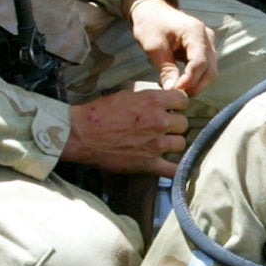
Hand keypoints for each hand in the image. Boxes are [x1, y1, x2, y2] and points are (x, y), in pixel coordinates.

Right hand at [65, 88, 190, 175]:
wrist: (82, 134)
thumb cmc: (99, 113)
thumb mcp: (126, 95)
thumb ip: (148, 99)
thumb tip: (161, 102)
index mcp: (153, 102)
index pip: (183, 100)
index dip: (178, 104)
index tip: (172, 108)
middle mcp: (159, 122)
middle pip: (183, 124)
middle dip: (174, 125)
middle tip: (163, 127)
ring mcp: (156, 144)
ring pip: (181, 144)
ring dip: (173, 143)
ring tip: (162, 143)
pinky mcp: (149, 164)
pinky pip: (174, 170)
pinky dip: (177, 170)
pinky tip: (173, 166)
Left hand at [124, 0, 217, 94]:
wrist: (151, 11)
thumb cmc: (151, 24)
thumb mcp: (154, 46)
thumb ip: (165, 68)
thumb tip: (172, 91)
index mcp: (195, 32)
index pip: (200, 62)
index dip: (190, 80)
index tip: (176, 91)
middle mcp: (207, 37)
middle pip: (210, 70)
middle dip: (196, 86)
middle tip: (177, 95)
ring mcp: (208, 43)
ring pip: (210, 71)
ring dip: (196, 84)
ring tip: (177, 89)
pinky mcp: (204, 49)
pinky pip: (206, 68)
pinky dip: (195, 78)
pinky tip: (180, 82)